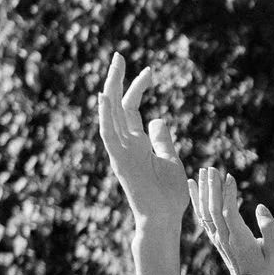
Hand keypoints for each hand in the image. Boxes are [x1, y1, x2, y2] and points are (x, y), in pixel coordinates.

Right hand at [97, 53, 188, 228]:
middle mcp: (126, 144)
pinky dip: (105, 117)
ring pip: (111, 114)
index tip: (150, 71)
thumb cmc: (169, 196)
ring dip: (111, 89)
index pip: (132, 108)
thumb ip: (162, 139)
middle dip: (118, 79)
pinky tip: (104, 96)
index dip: (138, 87)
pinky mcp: (120, 162)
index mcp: (137, 142)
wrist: (164, 219)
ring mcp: (121, 152)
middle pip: (117, 105)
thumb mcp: (170, 159)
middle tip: (120, 55)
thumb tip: (159, 118)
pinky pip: (108, 135)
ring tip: (115, 65)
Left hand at [189, 165, 273, 274]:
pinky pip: (202, 216)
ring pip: (206, 211)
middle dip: (213, 188)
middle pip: (214, 209)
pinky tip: (192, 185)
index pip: (230, 213)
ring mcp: (217, 237)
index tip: (229, 177)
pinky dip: (195, 199)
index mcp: (240, 239)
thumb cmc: (265, 266)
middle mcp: (225, 237)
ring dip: (203, 190)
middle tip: (212, 168)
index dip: (228, 195)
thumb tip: (260, 208)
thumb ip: (270, 229)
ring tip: (203, 171)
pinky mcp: (214, 236)